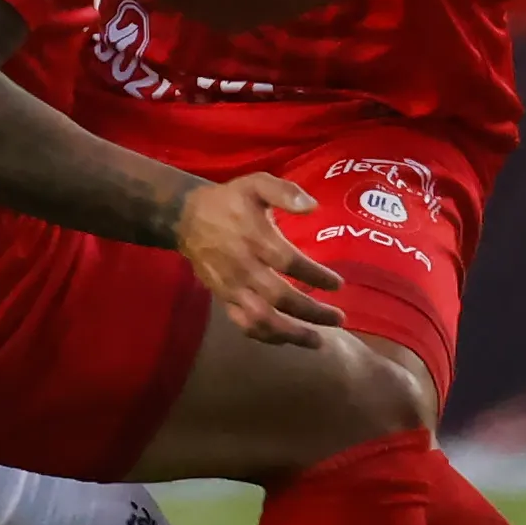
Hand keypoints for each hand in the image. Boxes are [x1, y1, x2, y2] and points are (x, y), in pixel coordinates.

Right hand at [166, 173, 345, 346]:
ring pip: (261, 319)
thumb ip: (284, 192)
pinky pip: (243, 324)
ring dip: (291, 333)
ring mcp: (231, 287)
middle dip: (312, 312)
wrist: (186, 219)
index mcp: (254, 238)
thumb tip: (313, 207)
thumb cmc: (228, 201)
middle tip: (339, 318)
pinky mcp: (223, 298)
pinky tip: (287, 339)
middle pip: (280, 298)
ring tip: (318, 340)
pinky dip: (266, 337)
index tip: (338, 284)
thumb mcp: (255, 183)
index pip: (290, 263)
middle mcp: (243, 267)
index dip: (316, 276)